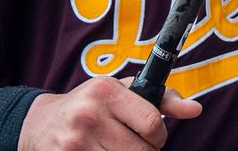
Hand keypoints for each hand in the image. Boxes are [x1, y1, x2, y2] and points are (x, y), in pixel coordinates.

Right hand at [18, 76, 201, 149]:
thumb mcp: (122, 91)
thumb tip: (196, 109)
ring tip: (118, 148)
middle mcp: (89, 115)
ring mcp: (75, 143)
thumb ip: (162, 98)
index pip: (151, 123)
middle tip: (135, 145)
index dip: (158, 136)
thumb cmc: (91, 104)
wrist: (41, 123)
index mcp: (106, 91)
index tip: (152, 135)